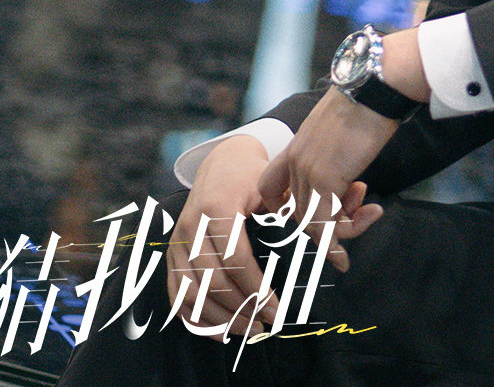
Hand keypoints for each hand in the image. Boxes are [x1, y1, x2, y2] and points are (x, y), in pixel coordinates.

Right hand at [165, 135, 278, 338]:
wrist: (221, 163)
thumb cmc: (252, 177)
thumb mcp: (271, 188)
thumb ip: (289, 217)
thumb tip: (322, 251)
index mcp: (217, 207)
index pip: (236, 259)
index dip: (256, 290)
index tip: (277, 311)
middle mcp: (190, 226)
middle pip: (213, 281)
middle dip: (241, 309)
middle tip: (267, 326)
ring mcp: (176, 242)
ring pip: (191, 292)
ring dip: (220, 319)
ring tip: (249, 331)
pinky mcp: (171, 254)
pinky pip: (176, 293)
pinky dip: (195, 317)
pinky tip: (219, 331)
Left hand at [254, 88, 395, 264]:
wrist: (374, 88)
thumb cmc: (369, 103)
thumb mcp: (344, 129)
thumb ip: (338, 151)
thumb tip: (352, 163)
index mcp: (297, 145)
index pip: (270, 186)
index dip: (283, 207)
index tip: (311, 213)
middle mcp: (295, 160)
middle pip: (297, 211)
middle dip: (329, 221)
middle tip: (361, 211)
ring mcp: (306, 170)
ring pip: (312, 222)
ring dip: (342, 230)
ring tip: (370, 214)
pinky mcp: (324, 179)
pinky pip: (326, 224)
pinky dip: (339, 241)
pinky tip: (352, 245)